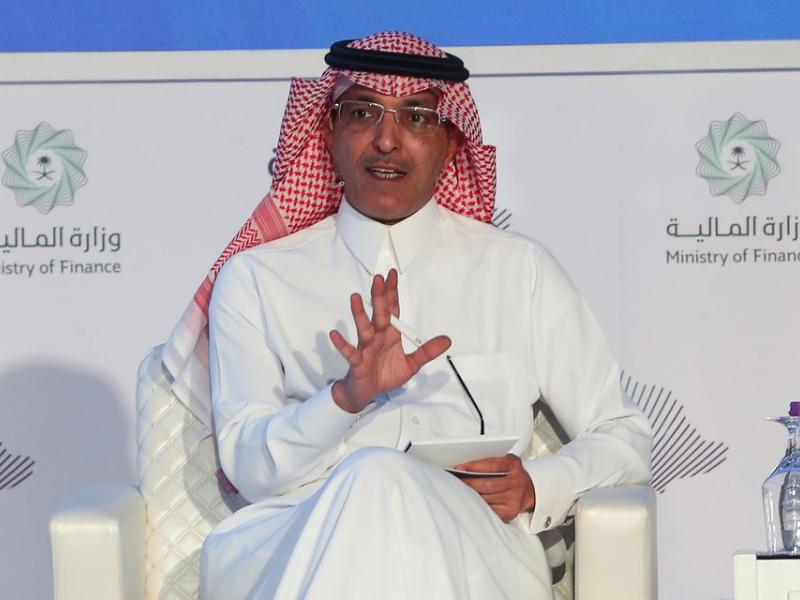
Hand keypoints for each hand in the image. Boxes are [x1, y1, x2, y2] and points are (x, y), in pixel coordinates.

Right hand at [329, 269, 450, 412]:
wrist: (366, 393)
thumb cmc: (385, 375)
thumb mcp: (412, 364)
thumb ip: (427, 351)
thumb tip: (447, 340)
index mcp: (389, 334)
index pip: (392, 309)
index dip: (392, 292)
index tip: (391, 274)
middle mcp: (376, 337)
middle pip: (379, 313)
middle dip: (379, 296)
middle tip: (378, 278)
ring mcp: (366, 348)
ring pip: (364, 329)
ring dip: (359, 314)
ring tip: (355, 298)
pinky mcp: (357, 362)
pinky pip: (349, 352)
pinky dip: (342, 344)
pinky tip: (334, 334)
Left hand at [455, 454, 535, 522]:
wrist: (531, 490)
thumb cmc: (512, 474)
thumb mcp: (507, 462)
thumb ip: (491, 462)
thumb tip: (466, 466)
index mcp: (514, 465)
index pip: (492, 465)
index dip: (474, 466)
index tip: (460, 468)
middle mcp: (516, 482)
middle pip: (488, 484)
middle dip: (469, 483)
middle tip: (455, 481)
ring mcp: (514, 498)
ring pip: (487, 499)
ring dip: (471, 496)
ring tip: (459, 492)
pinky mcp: (510, 512)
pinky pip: (490, 510)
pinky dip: (478, 506)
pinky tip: (470, 502)